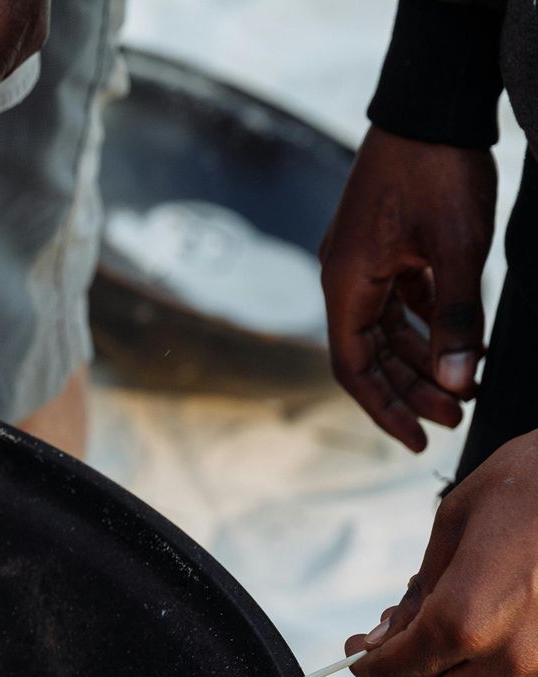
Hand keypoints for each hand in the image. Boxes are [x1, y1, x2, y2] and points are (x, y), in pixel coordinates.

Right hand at [320, 127, 496, 450]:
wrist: (429, 104)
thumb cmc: (437, 172)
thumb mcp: (457, 251)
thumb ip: (454, 320)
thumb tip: (458, 383)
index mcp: (347, 285)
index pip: (355, 368)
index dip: (385, 408)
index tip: (419, 438)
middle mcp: (344, 278)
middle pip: (370, 353)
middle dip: (412, 388)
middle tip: (457, 415)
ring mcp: (362, 259)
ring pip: (386, 328)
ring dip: (422, 358)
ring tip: (466, 382)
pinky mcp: (382, 244)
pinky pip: (398, 299)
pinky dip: (426, 323)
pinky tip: (460, 337)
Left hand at [347, 433, 537, 676]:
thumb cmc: (529, 485)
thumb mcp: (452, 526)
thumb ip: (418, 592)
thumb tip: (386, 635)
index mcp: (465, 620)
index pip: (396, 672)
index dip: (367, 665)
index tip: (358, 649)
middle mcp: (508, 655)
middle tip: (395, 645)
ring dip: (447, 672)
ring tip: (443, 620)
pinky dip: (485, 661)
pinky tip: (482, 618)